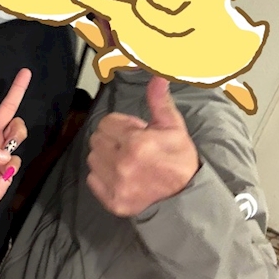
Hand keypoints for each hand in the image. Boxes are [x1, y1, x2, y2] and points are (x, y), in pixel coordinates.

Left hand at [0, 54, 31, 227]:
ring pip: (18, 130)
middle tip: (26, 72)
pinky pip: (18, 156)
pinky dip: (12, 163)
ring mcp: (1, 150)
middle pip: (6, 108)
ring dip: (18, 131)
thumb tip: (5, 153)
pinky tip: (1, 173)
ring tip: (10, 142)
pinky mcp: (10, 165)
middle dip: (16, 90)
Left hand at [86, 76, 199, 216]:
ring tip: (127, 162)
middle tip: (132, 148)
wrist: (186, 198)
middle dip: (112, 139)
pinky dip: (103, 177)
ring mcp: (116, 185)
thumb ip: (159, 102)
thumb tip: (157, 76)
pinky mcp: (112, 201)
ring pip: (92, 159)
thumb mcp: (173, 127)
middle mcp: (122, 164)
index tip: (137, 134)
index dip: (122, 126)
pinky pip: (92, 179)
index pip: (106, 122)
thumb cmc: (179, 159)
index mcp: (136, 143)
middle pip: (96, 139)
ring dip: (106, 157)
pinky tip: (121, 177)